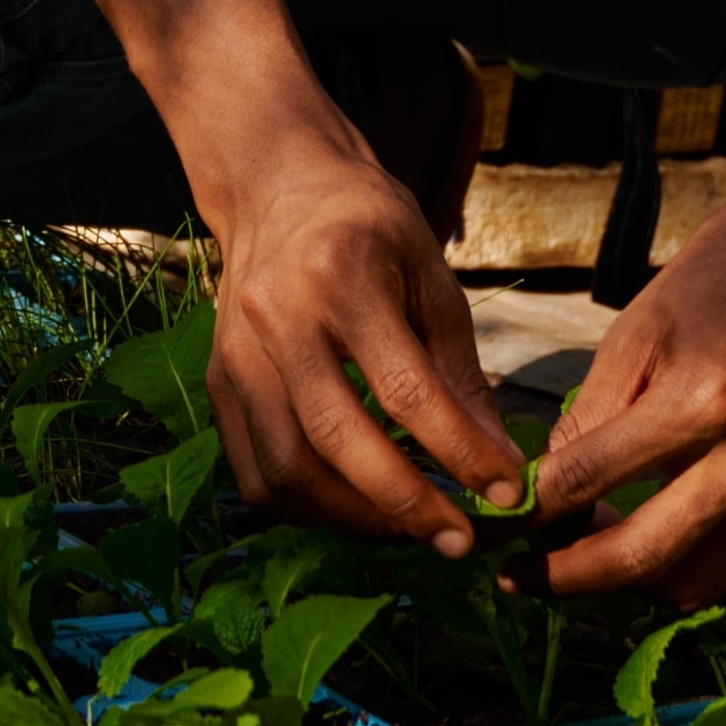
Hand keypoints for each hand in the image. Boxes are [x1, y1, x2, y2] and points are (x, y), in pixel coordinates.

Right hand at [200, 133, 525, 553]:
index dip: (460, 452)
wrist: (276, 185)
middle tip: (459, 539)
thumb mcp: (432, 275)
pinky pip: (255, 473)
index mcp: (339, 274)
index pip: (405, 388)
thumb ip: (460, 370)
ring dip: (353, 518)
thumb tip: (498, 462)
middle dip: (404, 504)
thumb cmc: (368, 224)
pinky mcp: (218, 383)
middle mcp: (276, 317)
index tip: (508, 491)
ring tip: (410, 530)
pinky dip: (308, 507)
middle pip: (333, 439)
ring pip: (285, 469)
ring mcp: (235, 354)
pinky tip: (355, 510)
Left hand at [530, 175, 725, 603]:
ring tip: (597, 559)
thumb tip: (544, 493)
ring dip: (639, 586)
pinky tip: (673, 553)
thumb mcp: (637, 331)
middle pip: (648, 558)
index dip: (529, 520)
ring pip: (704, 585)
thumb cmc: (724, 274)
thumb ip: (589, 418)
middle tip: (524, 578)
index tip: (494, 538)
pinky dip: (709, 582)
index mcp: (704, 400)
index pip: (590, 483)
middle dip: (570, 578)